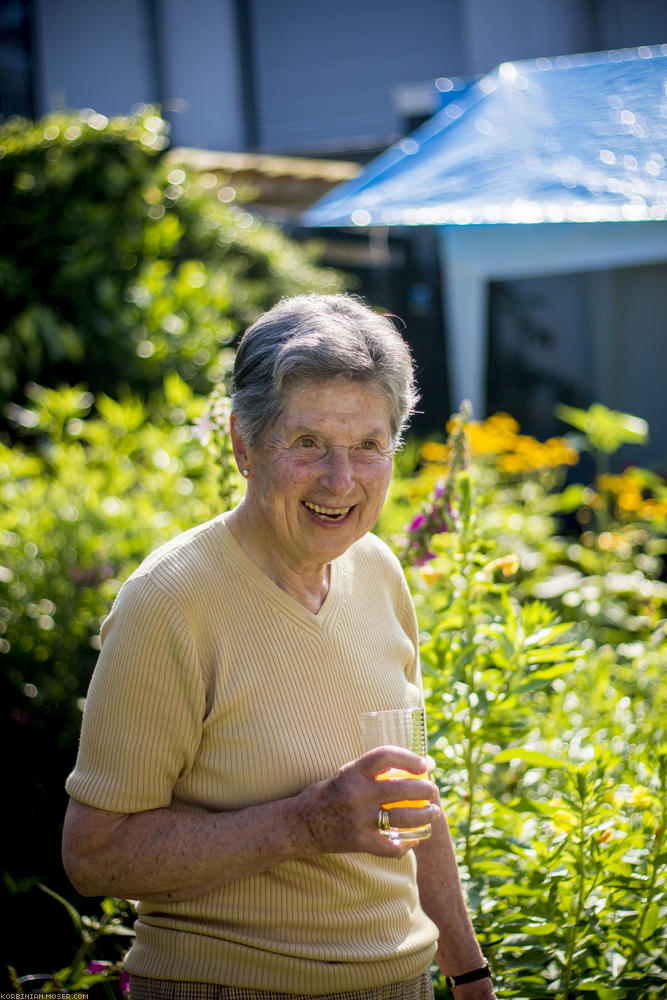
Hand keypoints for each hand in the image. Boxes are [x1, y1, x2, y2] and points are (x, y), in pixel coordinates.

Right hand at [291, 746, 439, 857]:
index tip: (424, 765)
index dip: (409, 758)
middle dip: (425, 789)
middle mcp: (356, 794)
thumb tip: (409, 767)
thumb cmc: (328, 794)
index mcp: (352, 772)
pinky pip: (390, 847)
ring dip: (424, 816)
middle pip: (401, 788)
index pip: (386, 756)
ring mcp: (358, 820)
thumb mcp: (345, 774)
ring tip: (434, 813)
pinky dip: (405, 845)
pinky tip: (413, 840)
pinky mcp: (359, 842)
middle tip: (434, 790)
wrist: (300, 825)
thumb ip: (371, 772)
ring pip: (402, 818)